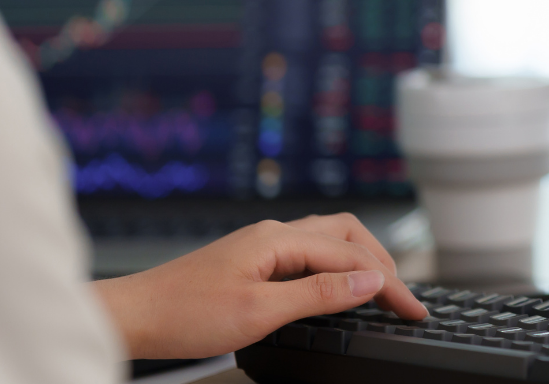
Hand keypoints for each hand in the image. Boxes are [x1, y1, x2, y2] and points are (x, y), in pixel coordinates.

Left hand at [93, 213, 426, 358]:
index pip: (352, 256)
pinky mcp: (252, 258)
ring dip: (360, 259)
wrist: (134, 315)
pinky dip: (336, 265)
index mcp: (279, 239)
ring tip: (381, 287)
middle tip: (403, 296)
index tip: (414, 308)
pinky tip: (337, 284)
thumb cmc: (185, 314)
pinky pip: (309, 251)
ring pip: (328, 238)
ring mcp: (262, 243)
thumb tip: (369, 281)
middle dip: (382, 261)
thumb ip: (320, 293)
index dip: (389, 284)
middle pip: (347, 233)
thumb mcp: (261, 312)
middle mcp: (273, 232)